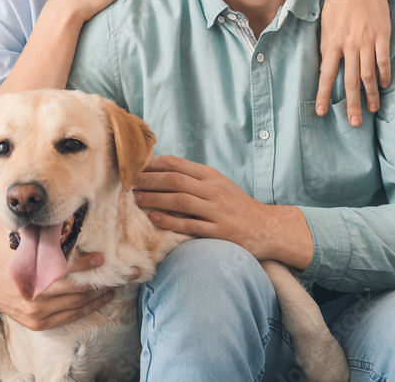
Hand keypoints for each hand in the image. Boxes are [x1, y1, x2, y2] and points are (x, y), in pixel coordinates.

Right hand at [0, 211, 138, 330]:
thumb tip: (30, 190)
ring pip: (76, 305)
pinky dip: (89, 308)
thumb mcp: (4, 227)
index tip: (101, 257)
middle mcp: (33, 294)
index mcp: (26, 270)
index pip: (60, 270)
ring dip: (100, 294)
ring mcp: (36, 311)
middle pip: (75, 290)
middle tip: (127, 272)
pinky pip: (70, 317)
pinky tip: (104, 297)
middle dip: (102, 281)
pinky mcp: (38, 323)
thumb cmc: (0, 248)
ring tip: (120, 282)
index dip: (83, 264)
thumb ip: (20, 212)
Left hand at [131, 155, 310, 267]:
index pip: (178, 164)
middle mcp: (214, 190)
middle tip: (128, 182)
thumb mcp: (219, 185)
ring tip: (136, 199)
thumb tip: (163, 172)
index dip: (154, 164)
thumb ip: (195, 178)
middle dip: (149, 180)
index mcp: (211, 176)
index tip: (135, 166)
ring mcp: (217, 211)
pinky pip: (190, 225)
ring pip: (180, 201)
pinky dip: (170, 221)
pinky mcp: (219, 231)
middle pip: (175, 180)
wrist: (265, 226)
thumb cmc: (236, 206)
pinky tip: (154, 219)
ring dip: (155, 199)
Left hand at [316, 0, 390, 123]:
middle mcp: (349, 45)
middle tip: (355, 122)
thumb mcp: (325, 22)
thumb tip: (325, 68)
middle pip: (350, 81)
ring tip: (373, 109)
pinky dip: (385, 74)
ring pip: (369, 74)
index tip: (322, 112)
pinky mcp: (381, 34)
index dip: (324, 95)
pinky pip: (383, 59)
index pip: (326, 75)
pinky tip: (385, 85)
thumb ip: (326, 45)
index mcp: (331, 42)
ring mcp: (367, 40)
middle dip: (352, 103)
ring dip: (371, 94)